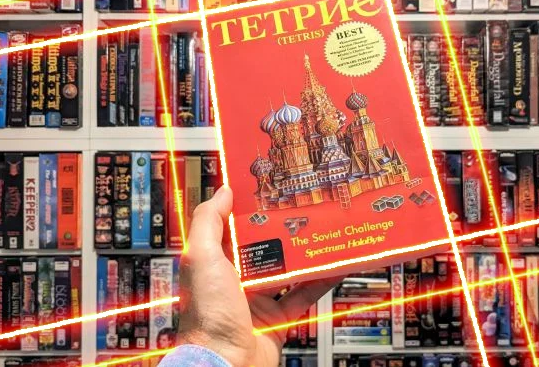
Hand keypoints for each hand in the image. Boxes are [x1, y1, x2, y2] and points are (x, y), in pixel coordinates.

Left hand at [177, 187, 341, 366]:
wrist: (225, 362)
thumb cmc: (207, 314)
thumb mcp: (202, 258)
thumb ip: (208, 222)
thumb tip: (223, 191)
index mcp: (213, 262)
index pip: (231, 228)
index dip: (248, 209)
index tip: (269, 188)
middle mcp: (234, 279)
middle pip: (263, 246)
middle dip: (283, 228)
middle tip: (306, 204)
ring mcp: (257, 299)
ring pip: (287, 269)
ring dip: (305, 252)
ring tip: (325, 228)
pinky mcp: (277, 318)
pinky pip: (303, 295)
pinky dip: (321, 281)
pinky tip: (336, 265)